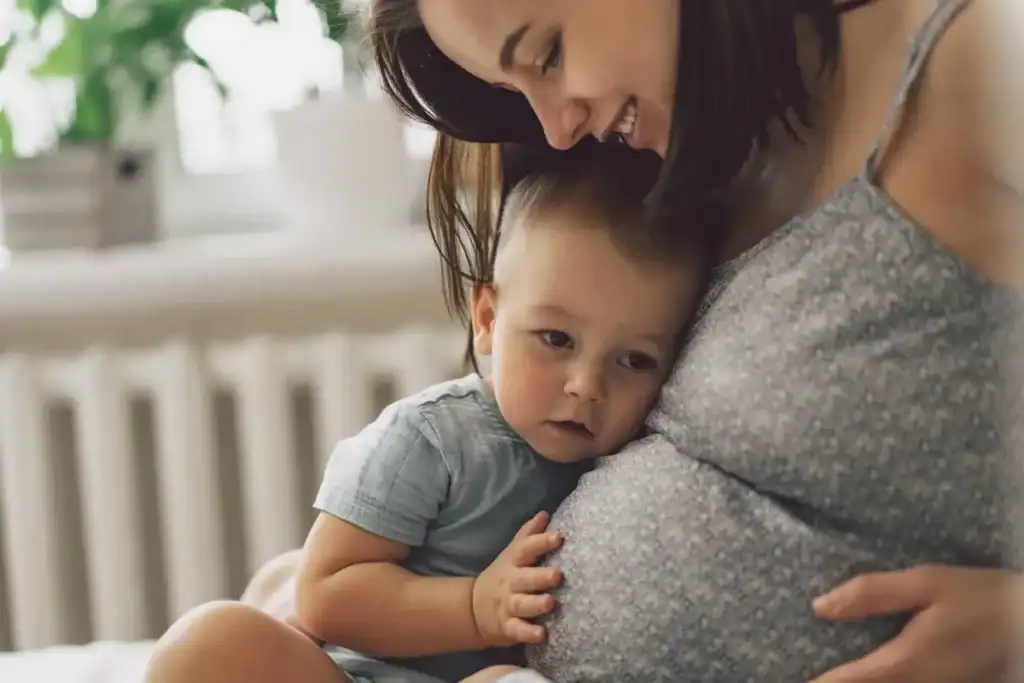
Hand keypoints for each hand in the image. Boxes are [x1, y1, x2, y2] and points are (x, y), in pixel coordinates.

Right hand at [472, 511, 563, 646]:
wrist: (474, 607)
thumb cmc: (504, 575)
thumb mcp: (512, 553)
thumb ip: (528, 535)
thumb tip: (545, 513)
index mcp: (514, 563)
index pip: (526, 549)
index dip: (541, 542)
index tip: (559, 537)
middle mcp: (511, 583)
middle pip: (525, 578)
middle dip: (541, 577)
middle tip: (558, 575)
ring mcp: (508, 605)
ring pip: (522, 605)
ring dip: (536, 604)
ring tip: (551, 603)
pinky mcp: (507, 627)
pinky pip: (517, 631)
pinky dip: (528, 633)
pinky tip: (542, 634)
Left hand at [809, 565, 1020, 682]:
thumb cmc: (985, 599)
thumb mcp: (927, 583)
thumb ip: (872, 594)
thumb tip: (819, 607)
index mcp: (907, 664)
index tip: (791, 679)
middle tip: (798, 672)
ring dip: (857, 682)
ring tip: (828, 671)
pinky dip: (880, 680)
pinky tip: (866, 669)